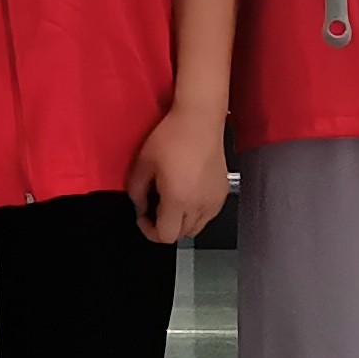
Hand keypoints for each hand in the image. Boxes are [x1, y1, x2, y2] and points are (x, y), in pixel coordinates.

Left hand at [129, 104, 232, 245]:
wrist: (199, 121)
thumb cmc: (172, 137)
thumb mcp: (143, 164)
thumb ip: (136, 192)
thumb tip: (140, 207)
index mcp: (178, 199)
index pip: (165, 236)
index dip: (150, 231)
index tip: (143, 217)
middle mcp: (199, 205)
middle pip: (180, 235)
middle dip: (164, 226)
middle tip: (154, 208)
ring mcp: (214, 201)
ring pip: (196, 228)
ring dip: (181, 222)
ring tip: (171, 202)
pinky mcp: (222, 193)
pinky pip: (208, 216)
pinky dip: (196, 213)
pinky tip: (187, 195)